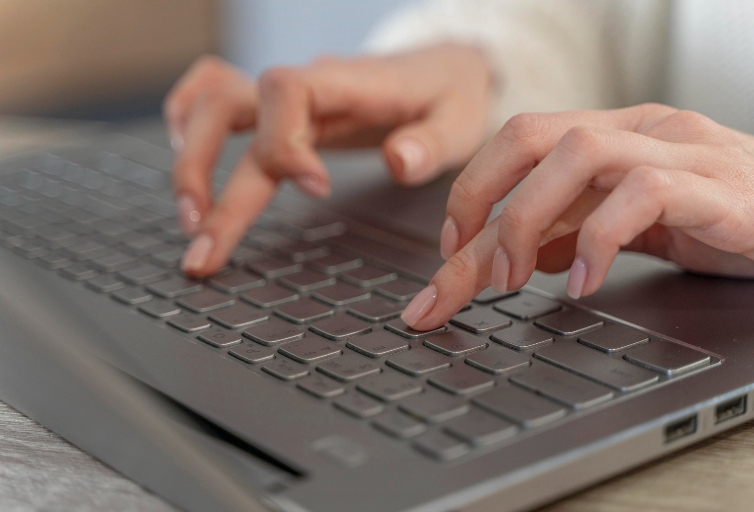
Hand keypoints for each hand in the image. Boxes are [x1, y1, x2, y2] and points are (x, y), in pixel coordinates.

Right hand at [163, 46, 493, 275]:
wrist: (445, 68)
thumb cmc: (451, 96)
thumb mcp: (461, 120)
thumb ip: (432, 143)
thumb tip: (398, 161)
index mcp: (348, 84)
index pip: (288, 93)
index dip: (287, 142)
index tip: (316, 189)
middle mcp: (307, 88)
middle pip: (228, 107)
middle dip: (205, 174)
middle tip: (204, 242)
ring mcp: (290, 100)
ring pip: (213, 108)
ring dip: (189, 163)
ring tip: (190, 223)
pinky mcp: (283, 113)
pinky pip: (218, 95)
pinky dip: (188, 118)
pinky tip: (182, 158)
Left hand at [401, 103, 753, 329]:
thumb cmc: (744, 224)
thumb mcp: (644, 229)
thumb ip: (581, 230)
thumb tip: (514, 253)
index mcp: (619, 137)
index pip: (520, 149)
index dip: (469, 195)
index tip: (444, 252)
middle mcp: (644, 132)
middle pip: (531, 134)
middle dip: (476, 195)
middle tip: (455, 259)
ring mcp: (685, 152)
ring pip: (577, 154)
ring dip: (525, 219)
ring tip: (510, 280)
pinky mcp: (724, 189)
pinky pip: (645, 193)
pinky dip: (598, 240)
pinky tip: (581, 284)